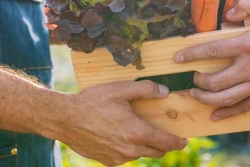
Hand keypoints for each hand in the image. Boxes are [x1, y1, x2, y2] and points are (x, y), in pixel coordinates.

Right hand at [59, 81, 187, 165]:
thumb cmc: (93, 102)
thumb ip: (146, 89)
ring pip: (141, 154)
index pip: (167, 143)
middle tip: (165, 133)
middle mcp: (130, 150)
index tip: (185, 138)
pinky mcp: (107, 161)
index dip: (179, 141)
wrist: (65, 119)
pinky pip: (125, 157)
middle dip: (164, 144)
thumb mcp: (120, 89)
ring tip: (139, 130)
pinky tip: (120, 134)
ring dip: (145, 145)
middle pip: (157, 152)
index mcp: (137, 132)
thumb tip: (165, 92)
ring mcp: (118, 158)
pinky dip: (128, 148)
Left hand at [174, 0, 249, 120]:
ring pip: (226, 99)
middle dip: (197, 82)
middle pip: (214, 82)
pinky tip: (216, 116)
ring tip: (195, 96)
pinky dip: (228, 113)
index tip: (177, 58)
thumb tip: (227, 11)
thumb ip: (246, 6)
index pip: (211, 51)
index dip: (190, 55)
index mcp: (248, 44)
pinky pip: (244, 106)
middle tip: (191, 78)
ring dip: (206, 100)